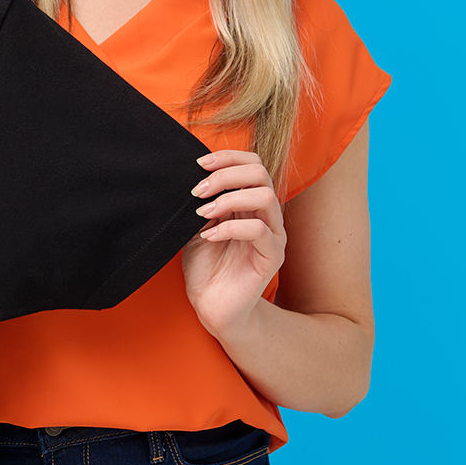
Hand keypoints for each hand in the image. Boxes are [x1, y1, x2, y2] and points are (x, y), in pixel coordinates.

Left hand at [178, 149, 286, 338]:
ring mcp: (273, 235)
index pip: (252, 164)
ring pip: (265, 197)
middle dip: (226, 175)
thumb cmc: (205, 267)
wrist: (211, 306)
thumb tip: (192, 176)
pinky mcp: (272, 257)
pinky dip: (230, 227)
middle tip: (198, 190)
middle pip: (261, 173)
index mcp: (250, 203)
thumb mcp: (197, 226)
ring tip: (203, 213)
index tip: (198, 164)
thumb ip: (202, 201)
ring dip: (229, 199)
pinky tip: (209, 237)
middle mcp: (266, 215)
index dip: (228, 157)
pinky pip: (259, 231)